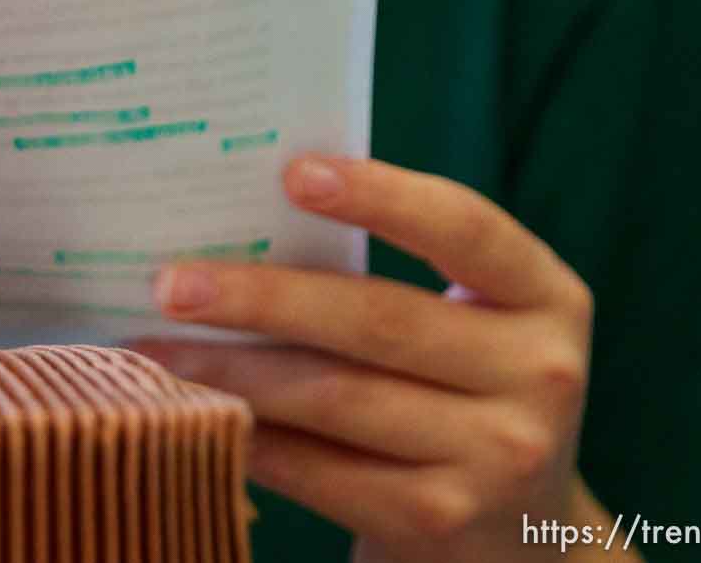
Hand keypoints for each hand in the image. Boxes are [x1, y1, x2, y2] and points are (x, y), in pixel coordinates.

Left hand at [127, 153, 597, 562]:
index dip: (381, 196)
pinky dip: (247, 437)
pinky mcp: (438, 521)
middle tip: (170, 282)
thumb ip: (386, 276)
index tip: (293, 173)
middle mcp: (538, 374)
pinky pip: (318, 471)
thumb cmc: (460, 393)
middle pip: (377, 320)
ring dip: (230, 371)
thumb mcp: (467, 327)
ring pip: (334, 398)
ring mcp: (496, 457)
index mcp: (546, 297)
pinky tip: (193, 413)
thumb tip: (234, 222)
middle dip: (261, 297)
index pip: (466, 228)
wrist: (520, 537)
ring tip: (153, 349)